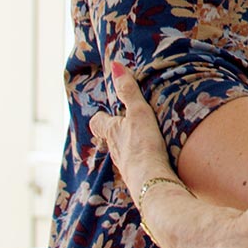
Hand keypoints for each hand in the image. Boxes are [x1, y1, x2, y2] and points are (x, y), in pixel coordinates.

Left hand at [89, 61, 176, 191]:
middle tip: (123, 126)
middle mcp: (115, 150)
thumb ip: (128, 91)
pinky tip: (150, 161)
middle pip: (109, 139)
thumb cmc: (142, 145)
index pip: (97, 122)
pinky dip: (140, 161)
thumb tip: (115, 66)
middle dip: (114, 133)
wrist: (150, 181)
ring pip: (122, 154)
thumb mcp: (138, 112)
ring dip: (128, 148)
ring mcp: (125, 165)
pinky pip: (135, 166)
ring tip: (140, 143)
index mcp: (112, 132)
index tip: (102, 113)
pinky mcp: (137, 177)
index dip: (99, 117)